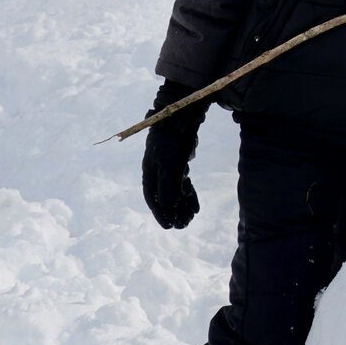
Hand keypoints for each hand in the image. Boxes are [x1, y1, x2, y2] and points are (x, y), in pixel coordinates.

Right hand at [141, 81, 205, 228]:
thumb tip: (167, 208)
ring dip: (182, 205)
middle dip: (173, 212)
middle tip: (183, 226)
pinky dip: (189, 194)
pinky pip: (183, 183)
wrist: (181, 118)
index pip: (153, 197)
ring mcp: (169, 166)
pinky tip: (196, 206)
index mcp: (149, 172)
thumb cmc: (171, 141)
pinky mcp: (180, 162)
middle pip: (164, 196)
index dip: (160, 213)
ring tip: (191, 218)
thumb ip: (168, 186)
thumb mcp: (170, 165)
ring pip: (175, 191)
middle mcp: (157, 170)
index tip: (169, 227)